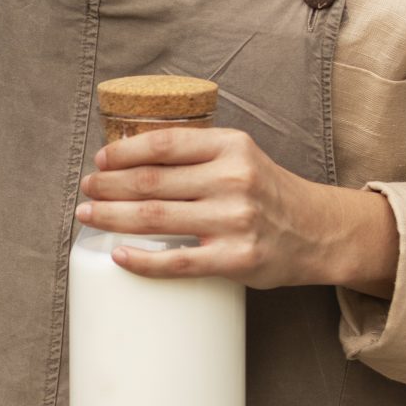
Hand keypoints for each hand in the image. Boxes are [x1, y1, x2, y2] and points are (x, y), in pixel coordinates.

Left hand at [74, 127, 399, 294]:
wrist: (319, 231)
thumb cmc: (267, 193)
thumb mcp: (240, 157)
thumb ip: (196, 154)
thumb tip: (130, 157)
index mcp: (231, 147)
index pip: (164, 144)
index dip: (124, 152)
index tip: (100, 160)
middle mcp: (233, 180)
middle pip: (151, 182)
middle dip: (108, 186)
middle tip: (86, 190)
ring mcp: (235, 220)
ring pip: (155, 218)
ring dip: (112, 217)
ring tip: (88, 216)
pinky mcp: (235, 259)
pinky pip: (176, 261)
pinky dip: (141, 260)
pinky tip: (119, 255)